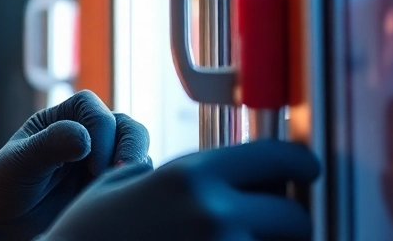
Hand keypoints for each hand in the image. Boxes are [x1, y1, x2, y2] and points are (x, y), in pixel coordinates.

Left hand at [0, 90, 149, 240]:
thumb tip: (84, 137)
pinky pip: (135, 178)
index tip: (93, 164)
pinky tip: (120, 200)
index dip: (101, 130)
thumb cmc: (6, 186)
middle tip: (120, 174)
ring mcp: (102, 159)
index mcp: (62, 119)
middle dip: (130, 146)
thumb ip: (49, 146)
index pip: (92, 108)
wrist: (5, 223)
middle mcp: (87, 134)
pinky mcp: (110, 185)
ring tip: (121, 189)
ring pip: (136, 150)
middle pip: (125, 126)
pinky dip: (135, 184)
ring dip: (135, 164)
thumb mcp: (19, 163)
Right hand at [41, 139, 320, 240]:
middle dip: (287, 223)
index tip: (306, 174)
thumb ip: (179, 174)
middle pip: (295, 218)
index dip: (300, 166)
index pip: (279, 160)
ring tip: (236, 240)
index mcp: (192, 177)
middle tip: (268, 225)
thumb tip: (227, 171)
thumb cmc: (87, 236)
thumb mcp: (122, 184)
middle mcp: (214, 215)